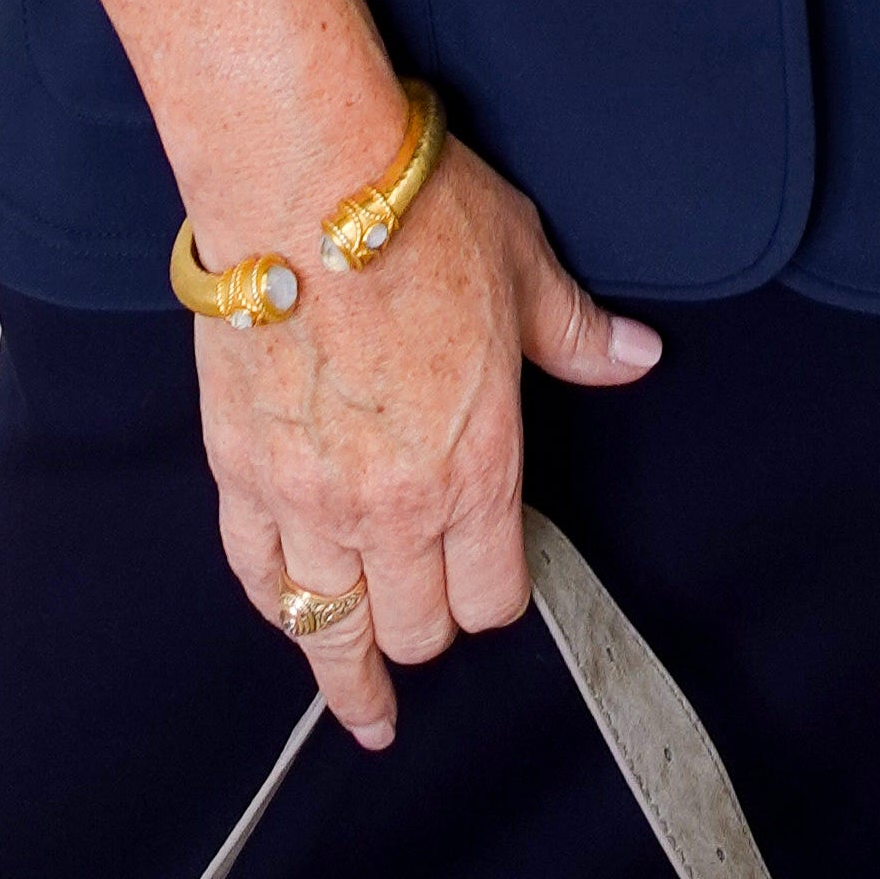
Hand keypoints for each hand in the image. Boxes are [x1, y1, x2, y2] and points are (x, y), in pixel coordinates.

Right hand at [191, 133, 658, 747]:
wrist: (305, 179)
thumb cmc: (420, 217)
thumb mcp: (525, 268)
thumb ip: (576, 335)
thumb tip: (638, 359)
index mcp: (477, 466)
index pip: (492, 594)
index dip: (497, 596)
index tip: (492, 586)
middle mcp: (395, 505)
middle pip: (416, 628)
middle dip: (429, 629)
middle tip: (428, 622)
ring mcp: (310, 497)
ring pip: (331, 627)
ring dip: (347, 663)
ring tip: (358, 699)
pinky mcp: (241, 471)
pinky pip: (258, 572)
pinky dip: (277, 603)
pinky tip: (290, 614)